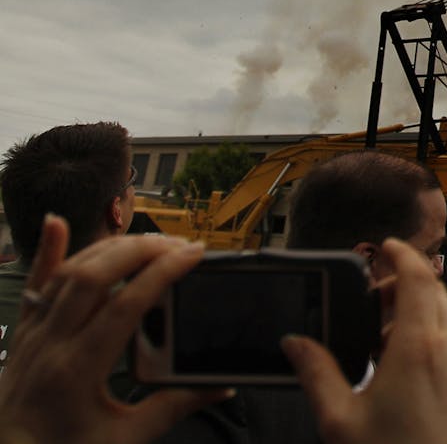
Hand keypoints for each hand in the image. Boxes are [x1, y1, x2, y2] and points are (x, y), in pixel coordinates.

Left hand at [0, 215, 229, 443]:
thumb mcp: (125, 439)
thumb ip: (175, 407)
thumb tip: (222, 387)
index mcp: (77, 371)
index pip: (125, 306)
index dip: (163, 273)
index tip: (194, 255)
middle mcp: (50, 344)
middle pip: (95, 276)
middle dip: (141, 250)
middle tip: (179, 244)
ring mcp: (33, 335)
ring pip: (69, 273)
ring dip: (110, 249)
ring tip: (149, 242)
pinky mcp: (24, 333)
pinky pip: (37, 284)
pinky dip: (49, 252)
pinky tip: (57, 223)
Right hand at [283, 239, 446, 443]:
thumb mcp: (340, 420)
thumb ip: (317, 374)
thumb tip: (296, 343)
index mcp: (418, 347)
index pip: (417, 277)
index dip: (402, 254)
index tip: (386, 246)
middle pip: (434, 293)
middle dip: (405, 284)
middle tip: (374, 296)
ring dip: (421, 312)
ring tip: (385, 336)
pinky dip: (436, 338)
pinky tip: (409, 365)